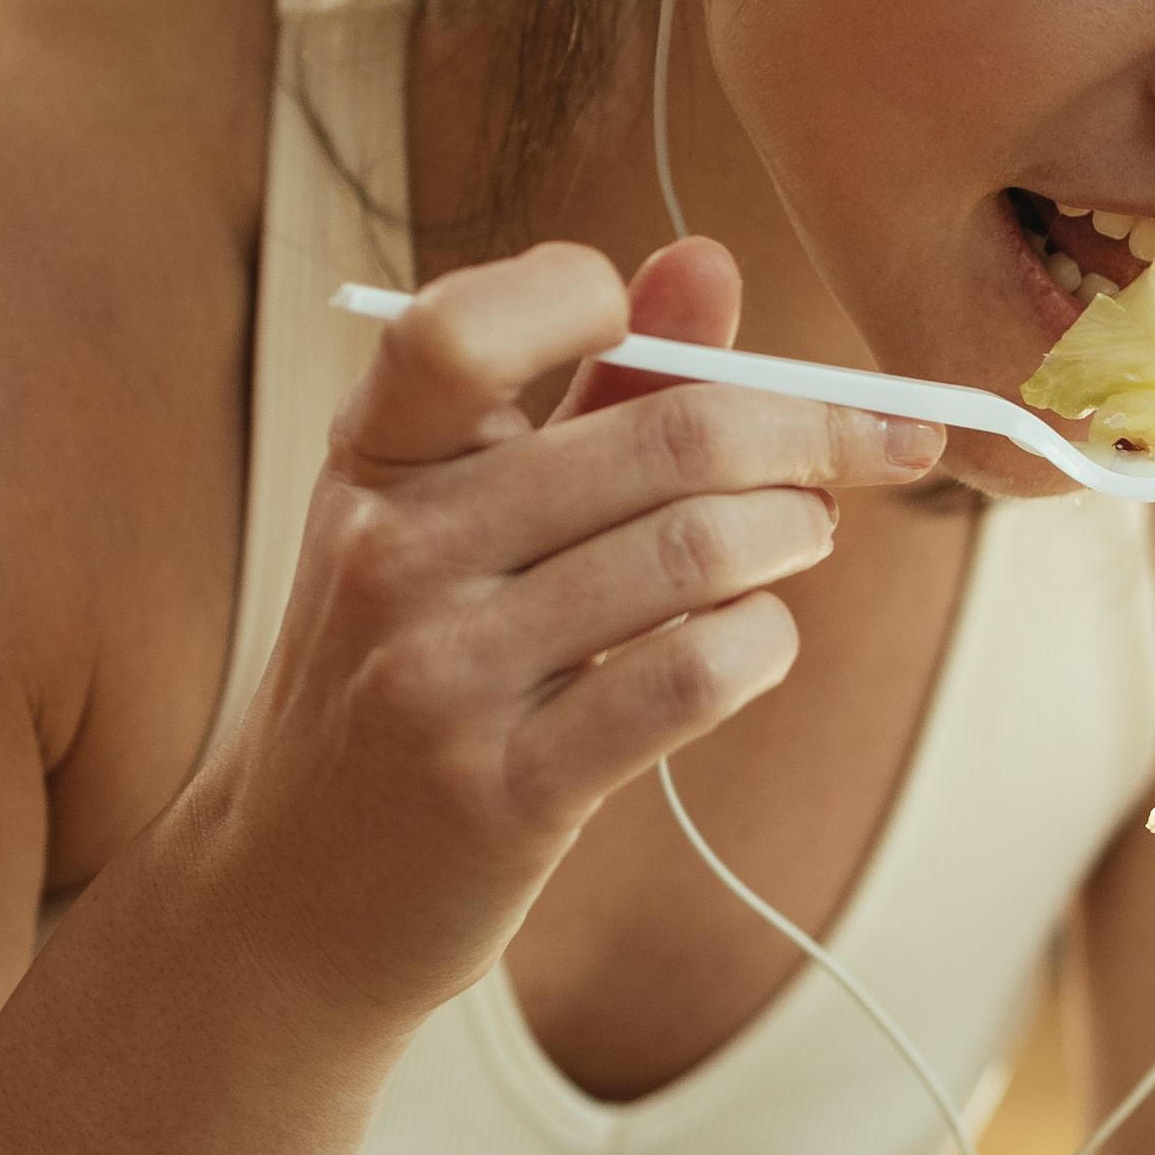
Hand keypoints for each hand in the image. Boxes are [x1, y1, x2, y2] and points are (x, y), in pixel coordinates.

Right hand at [198, 235, 942, 1007]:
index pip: (464, 326)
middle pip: (664, 436)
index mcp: (376, 461)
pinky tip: (758, 638)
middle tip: (863, 448)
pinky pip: (692, 678)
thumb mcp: (461, 518)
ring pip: (697, 550)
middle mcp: (395, 554)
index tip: (677, 334)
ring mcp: (441, 676)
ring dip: (797, 533)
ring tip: (806, 539)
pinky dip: (763, 641)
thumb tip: (703, 259)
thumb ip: (588, 388)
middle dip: (808, 431)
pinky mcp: (504, 791)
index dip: (591, 294)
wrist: (291, 894)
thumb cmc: (410, 673)